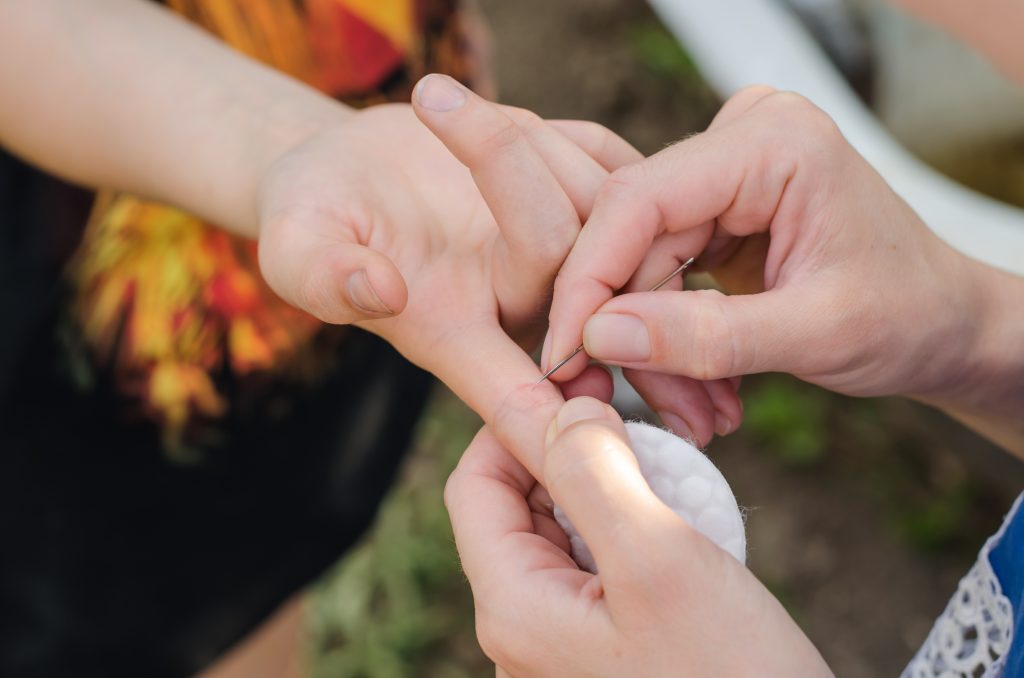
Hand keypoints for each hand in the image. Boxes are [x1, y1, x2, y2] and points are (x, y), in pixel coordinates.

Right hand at [256, 76, 639, 474]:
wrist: (352, 168)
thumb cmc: (315, 219)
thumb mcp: (294, 247)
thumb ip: (323, 276)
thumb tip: (379, 290)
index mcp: (456, 336)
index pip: (516, 398)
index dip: (553, 429)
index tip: (582, 435)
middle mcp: (522, 306)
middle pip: (567, 251)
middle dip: (502, 159)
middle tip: (429, 100)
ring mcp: (562, 255)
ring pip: (599, 197)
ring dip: (524, 131)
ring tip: (444, 111)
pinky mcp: (584, 202)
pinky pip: (611, 160)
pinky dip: (558, 128)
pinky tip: (500, 122)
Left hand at [445, 396, 831, 676]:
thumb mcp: (659, 558)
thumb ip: (593, 472)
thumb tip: (562, 408)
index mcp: (514, 609)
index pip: (475, 485)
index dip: (517, 424)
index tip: (578, 388)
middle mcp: (523, 634)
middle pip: (516, 509)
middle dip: (567, 454)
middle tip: (631, 423)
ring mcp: (562, 650)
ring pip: (560, 535)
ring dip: (605, 490)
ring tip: (665, 473)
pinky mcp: (606, 655)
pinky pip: (596, 572)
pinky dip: (628, 531)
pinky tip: (679, 525)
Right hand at [544, 86, 1023, 449]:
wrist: (944, 325)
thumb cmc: (908, 316)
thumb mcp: (813, 333)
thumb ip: (705, 336)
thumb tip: (598, 336)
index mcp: (772, 142)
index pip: (639, 200)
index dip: (588, 279)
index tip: (563, 352)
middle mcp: (738, 142)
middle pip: (631, 236)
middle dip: (627, 329)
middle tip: (636, 404)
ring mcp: (724, 174)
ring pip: (639, 264)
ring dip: (652, 346)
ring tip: (696, 413)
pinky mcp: (715, 210)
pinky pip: (658, 274)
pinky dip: (669, 337)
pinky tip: (699, 387)